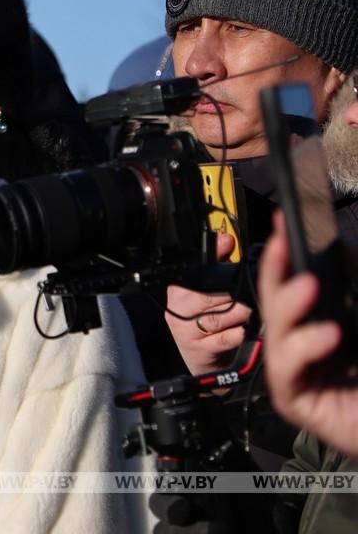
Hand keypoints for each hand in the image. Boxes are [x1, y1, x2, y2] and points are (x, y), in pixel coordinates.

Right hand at [165, 233, 249, 374]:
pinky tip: (247, 331)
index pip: (197, 274)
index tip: (232, 266)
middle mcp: (177, 309)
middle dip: (237, 296)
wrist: (205, 363)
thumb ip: (217, 264)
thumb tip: (226, 239)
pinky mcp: (199, 350)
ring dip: (242, 315)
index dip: (218, 271)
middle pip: (212, 295)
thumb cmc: (209, 323)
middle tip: (251, 297)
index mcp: (177, 290)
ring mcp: (186, 331)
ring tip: (250, 314)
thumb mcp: (208, 292)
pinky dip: (240, 333)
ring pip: (222, 315)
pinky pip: (227, 336)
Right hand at [260, 210, 357, 457]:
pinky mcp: (296, 401)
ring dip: (287, 305)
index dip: (287, 251)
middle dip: (275, 268)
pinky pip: (285, 371)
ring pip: (276, 332)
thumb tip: (344, 247)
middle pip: (277, 301)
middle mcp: (308, 345)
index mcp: (325, 322)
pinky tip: (329, 336)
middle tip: (280, 242)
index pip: (296, 281)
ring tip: (310, 286)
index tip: (286, 219)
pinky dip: (303, 350)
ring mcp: (300, 374)